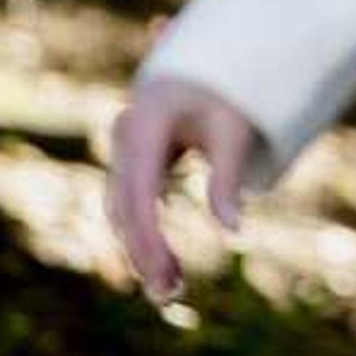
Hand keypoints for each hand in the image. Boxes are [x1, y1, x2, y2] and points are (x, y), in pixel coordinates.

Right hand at [106, 72, 264, 302]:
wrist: (208, 59)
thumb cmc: (226, 89)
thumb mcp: (233, 130)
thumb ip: (229, 178)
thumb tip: (234, 231)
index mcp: (144, 125)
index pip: (139, 193)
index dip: (148, 238)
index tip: (165, 274)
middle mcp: (124, 138)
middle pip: (124, 207)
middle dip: (143, 253)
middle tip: (170, 295)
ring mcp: (123, 148)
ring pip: (122, 209)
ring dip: (141, 249)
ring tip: (170, 288)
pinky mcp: (132, 160)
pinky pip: (130, 203)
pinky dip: (143, 233)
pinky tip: (162, 264)